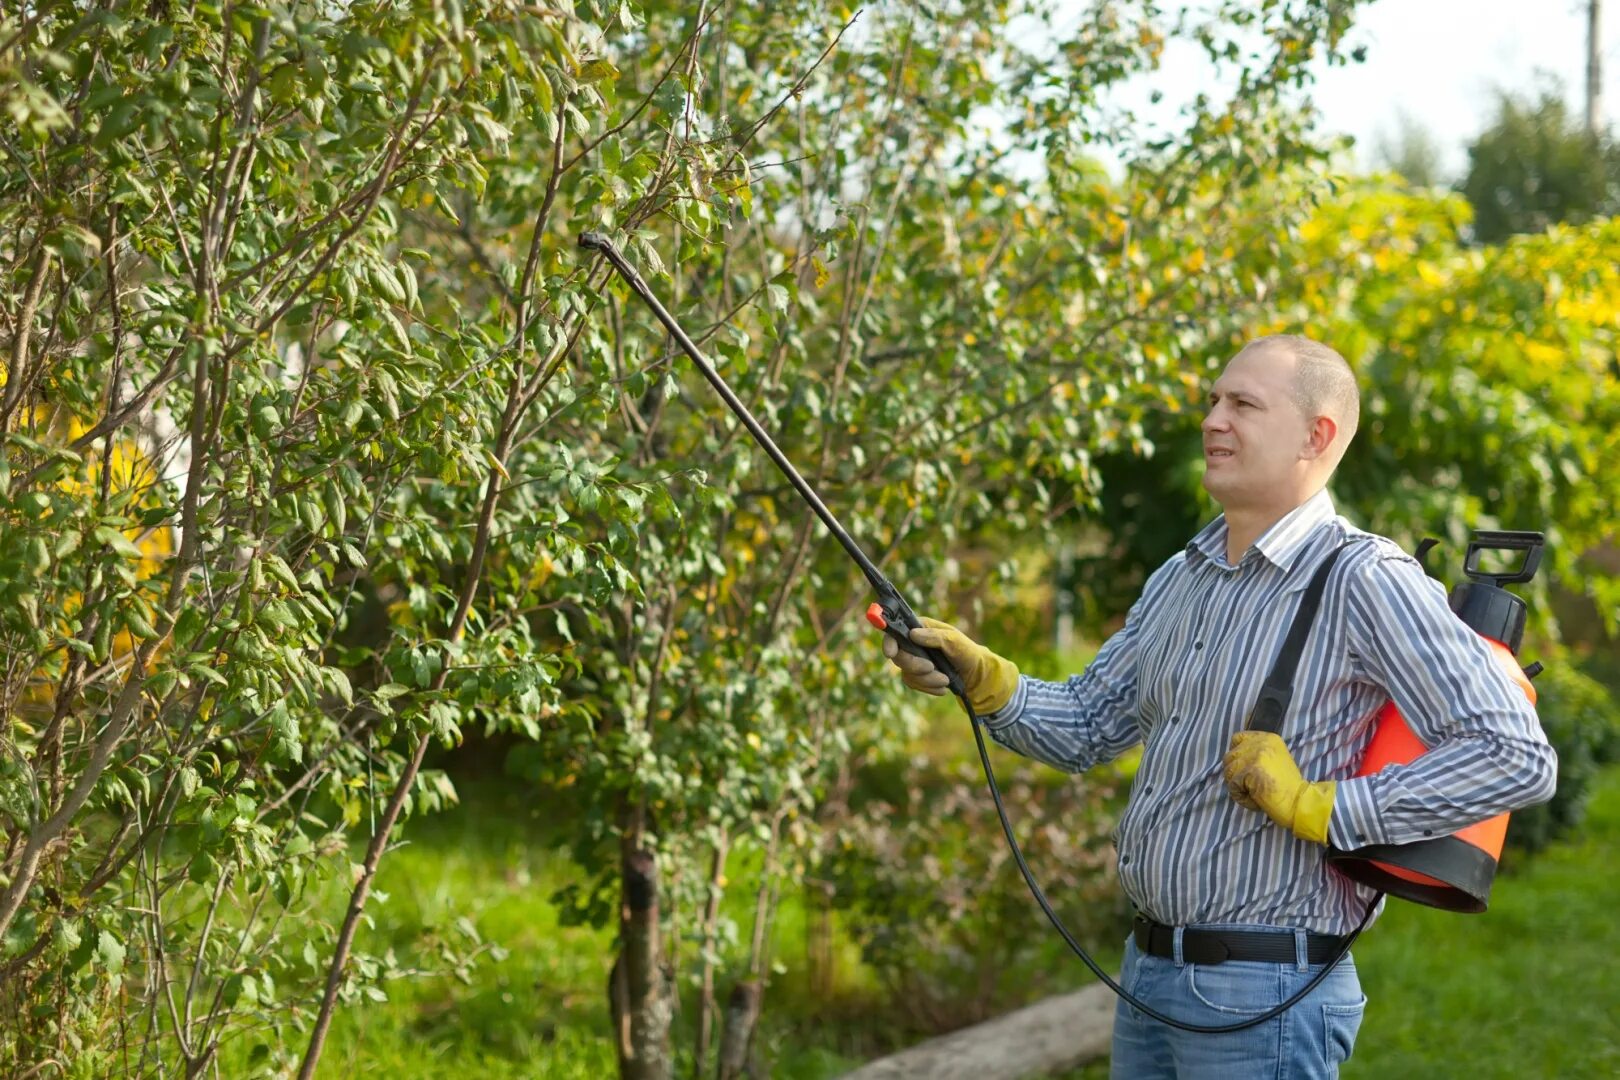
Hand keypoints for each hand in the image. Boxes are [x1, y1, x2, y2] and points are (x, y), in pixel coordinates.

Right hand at [881, 616, 1019, 714]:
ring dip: (927, 680)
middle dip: (915, 666)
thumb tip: (913, 634)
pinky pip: (913, 684)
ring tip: (945, 679)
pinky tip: (942, 686)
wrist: (974, 674)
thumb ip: (935, 637)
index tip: (890, 653)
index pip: (896, 631)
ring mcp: (913, 659)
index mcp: (920, 627)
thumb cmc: (967, 652)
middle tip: (932, 668)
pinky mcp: (916, 675)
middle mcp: (913, 642)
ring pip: (907, 673)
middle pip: (899, 656)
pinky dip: (929, 687)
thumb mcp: (955, 641)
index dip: (889, 641)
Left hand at [1223, 731, 1335, 844]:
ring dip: (1238, 786)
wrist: (1299, 802)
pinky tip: (1256, 799)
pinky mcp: (1250, 770)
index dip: (1236, 755)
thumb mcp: (1274, 760)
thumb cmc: (1287, 787)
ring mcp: (1255, 755)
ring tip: (1255, 793)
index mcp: (1268, 738)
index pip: (1237, 739)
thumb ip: (1256, 754)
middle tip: (1251, 786)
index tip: (1245, 769)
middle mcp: (1261, 742)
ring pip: (1228, 771)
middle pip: (1229, 756)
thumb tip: (1233, 759)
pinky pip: (1232, 785)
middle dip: (1235, 774)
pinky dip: (1241, 797)